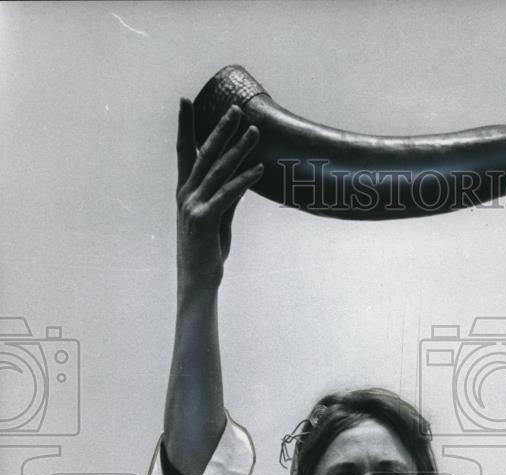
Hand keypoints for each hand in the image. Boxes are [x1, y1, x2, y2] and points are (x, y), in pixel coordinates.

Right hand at [176, 98, 262, 286]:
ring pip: (218, 170)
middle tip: (236, 109)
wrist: (197, 281)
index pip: (185, 152)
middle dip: (220, 129)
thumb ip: (229, 198)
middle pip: (204, 154)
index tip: (186, 101)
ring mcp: (193, 206)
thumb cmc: (208, 251)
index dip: (186, 126)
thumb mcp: (220, 220)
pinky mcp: (204, 220)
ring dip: (239, 149)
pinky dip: (244, 180)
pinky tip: (259, 169)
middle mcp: (186, 195)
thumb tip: (244, 178)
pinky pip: (228, 195)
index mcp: (186, 192)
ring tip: (255, 131)